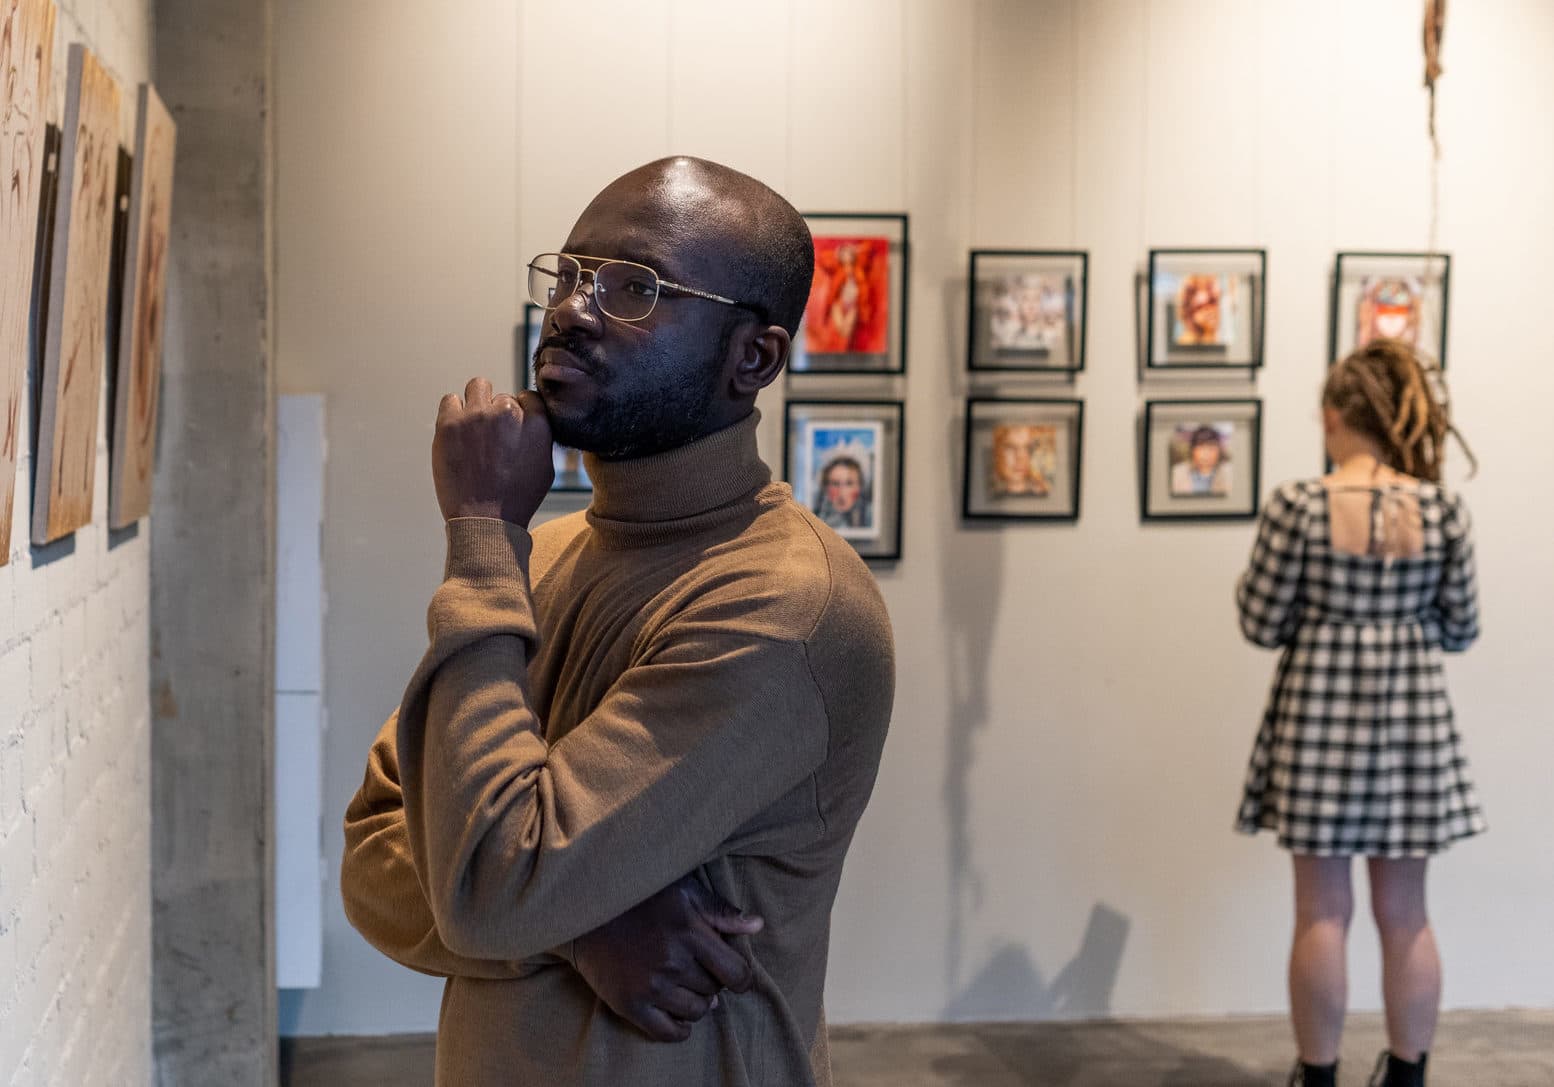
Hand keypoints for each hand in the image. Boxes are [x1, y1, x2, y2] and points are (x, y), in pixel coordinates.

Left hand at [432, 378, 553, 524]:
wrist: (484, 520)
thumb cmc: (517, 499)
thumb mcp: (546, 467)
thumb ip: (539, 436)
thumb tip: (531, 420)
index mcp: (536, 423)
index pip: (528, 397)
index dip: (521, 412)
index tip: (512, 430)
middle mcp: (508, 413)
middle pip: (502, 397)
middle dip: (498, 414)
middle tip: (492, 440)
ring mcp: (476, 416)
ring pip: (478, 386)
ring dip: (478, 402)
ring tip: (474, 426)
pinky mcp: (449, 423)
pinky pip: (450, 399)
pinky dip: (454, 411)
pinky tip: (457, 431)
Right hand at [573, 873, 764, 1042]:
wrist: (588, 914)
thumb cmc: (643, 899)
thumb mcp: (685, 892)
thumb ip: (721, 911)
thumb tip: (757, 925)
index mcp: (690, 933)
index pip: (736, 973)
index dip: (742, 978)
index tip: (736, 976)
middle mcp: (673, 962)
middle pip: (714, 991)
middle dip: (712, 982)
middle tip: (697, 968)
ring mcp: (651, 986)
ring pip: (696, 1012)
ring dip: (697, 1003)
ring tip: (684, 985)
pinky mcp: (631, 1005)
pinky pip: (667, 1033)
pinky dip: (679, 1028)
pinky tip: (677, 1013)